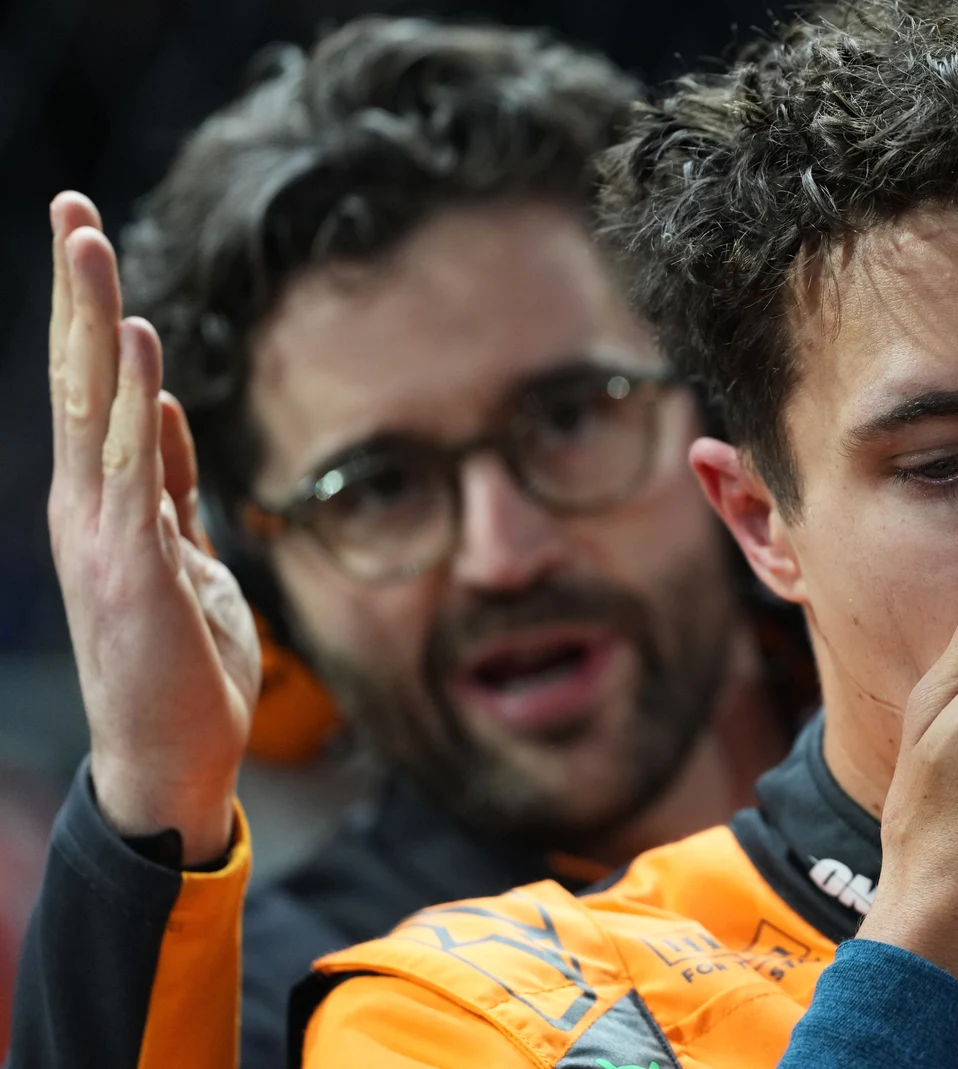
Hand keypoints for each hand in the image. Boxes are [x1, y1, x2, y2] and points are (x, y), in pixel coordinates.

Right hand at [46, 192, 260, 865]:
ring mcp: (102, 536)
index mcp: (100, 503)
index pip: (91, 389)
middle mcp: (87, 508)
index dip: (90, 314)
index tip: (88, 241)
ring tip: (89, 243)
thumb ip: (167, 487)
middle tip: (74, 208)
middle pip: (78, 378)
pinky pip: (135, 469)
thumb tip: (158, 413)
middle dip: (77, 292)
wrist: (169, 760)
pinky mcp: (132, 568)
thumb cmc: (178, 666)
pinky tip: (141, 348)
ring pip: (93, 406)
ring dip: (94, 323)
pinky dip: (136, 405)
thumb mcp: (179, 557)